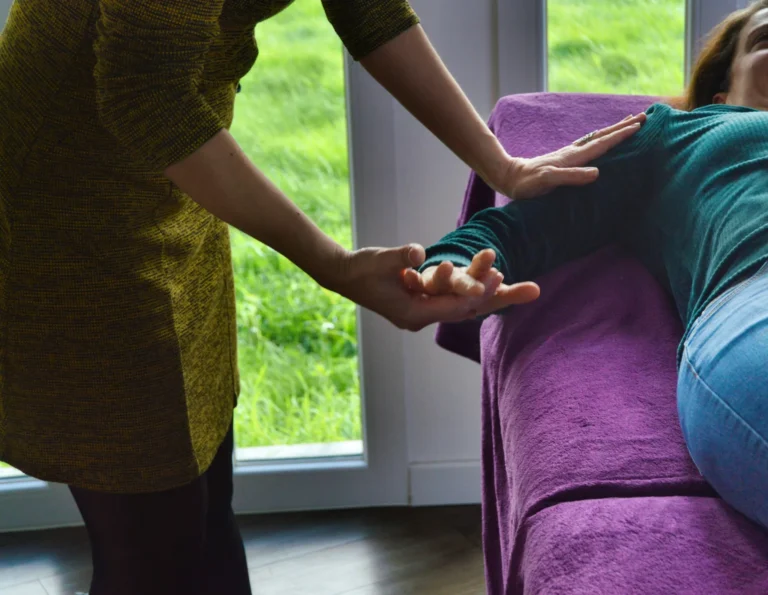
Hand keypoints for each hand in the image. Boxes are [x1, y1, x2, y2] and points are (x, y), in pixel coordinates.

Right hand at [329, 244, 537, 331]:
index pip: (452, 306)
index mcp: (412, 313)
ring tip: (524, 287)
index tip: (501, 279)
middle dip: (499, 299)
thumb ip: (400, 258)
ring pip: (465, 307)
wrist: (344, 276)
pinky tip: (497, 287)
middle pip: (467, 311)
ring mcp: (423, 314)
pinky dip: (475, 295)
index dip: (476, 293)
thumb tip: (418, 253)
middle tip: (533, 290)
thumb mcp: (378, 260)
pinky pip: (456, 302)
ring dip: (492, 297)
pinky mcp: (423, 306)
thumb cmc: (360, 268)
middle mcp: (421, 318)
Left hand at [489, 113, 646, 199]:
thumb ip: (570, 177)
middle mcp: (573, 152)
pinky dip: (602, 138)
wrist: (510, 177)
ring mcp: (569, 154)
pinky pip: (590, 145)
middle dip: (623, 126)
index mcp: (573, 157)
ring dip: (614, 129)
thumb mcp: (547, 181)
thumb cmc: (527, 183)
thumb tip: (597, 172)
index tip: (639, 126)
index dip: (620, 135)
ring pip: (597, 137)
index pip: (601, 144)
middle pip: (603, 135)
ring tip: (629, 121)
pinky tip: (603, 139)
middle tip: (645, 115)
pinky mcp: (565, 159)